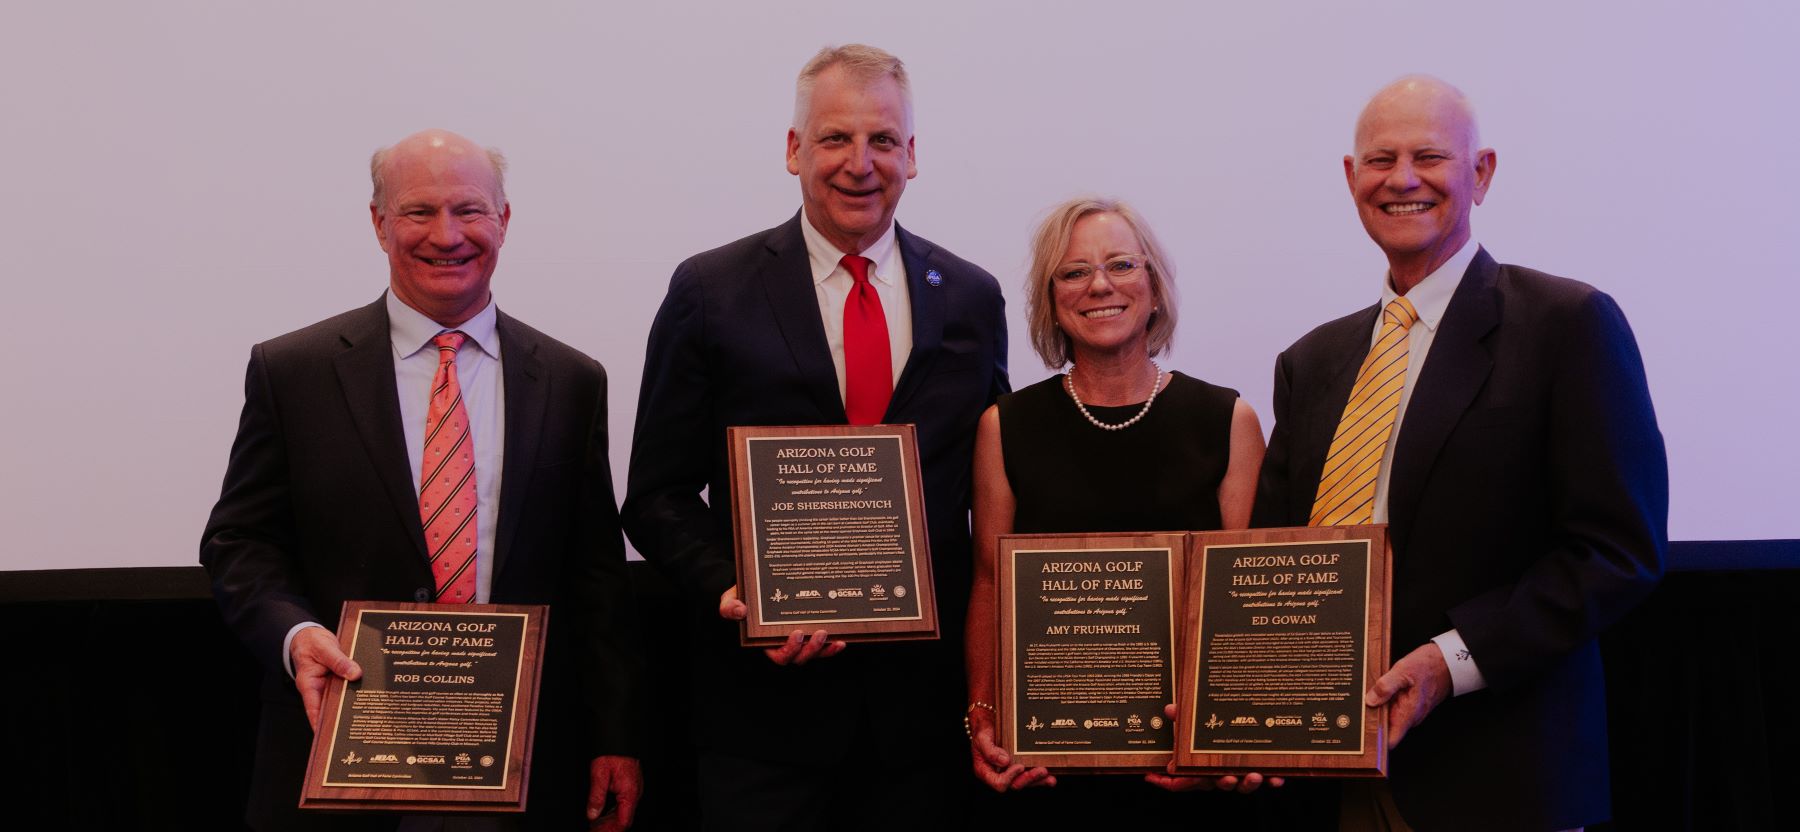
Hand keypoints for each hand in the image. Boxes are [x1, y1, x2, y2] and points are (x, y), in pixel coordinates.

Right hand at [290, 626, 360, 730]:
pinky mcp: (340, 680)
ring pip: (342, 699)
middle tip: (357, 730)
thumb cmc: (311, 642)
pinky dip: (357, 690)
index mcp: (309, 684)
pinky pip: (348, 687)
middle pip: (330, 707)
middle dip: (342, 719)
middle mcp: (319, 689)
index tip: (329, 737)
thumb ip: (338, 661)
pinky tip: (371, 695)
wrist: (312, 635)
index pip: (313, 709)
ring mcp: (330, 686)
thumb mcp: (324, 648)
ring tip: (369, 717)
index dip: (320, 723)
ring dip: (353, 704)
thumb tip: (355, 674)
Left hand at [585, 755, 641, 830]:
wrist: (620, 740)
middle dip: (609, 828)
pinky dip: (612, 813)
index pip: (623, 821)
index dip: (611, 830)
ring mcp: (634, 790)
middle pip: (624, 819)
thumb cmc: (612, 753)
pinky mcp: (631, 787)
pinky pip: (623, 805)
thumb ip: (596, 796)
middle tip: (594, 830)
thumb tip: (592, 814)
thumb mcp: (599, 774)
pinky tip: (601, 815)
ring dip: (609, 822)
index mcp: (630, 793)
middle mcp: (635, 793)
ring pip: (623, 813)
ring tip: (595, 826)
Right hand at [719, 585, 845, 664]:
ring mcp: (799, 641)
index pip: (779, 656)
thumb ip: (729, 606)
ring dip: (825, 649)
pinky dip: (832, 646)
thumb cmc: (742, 597)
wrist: (754, 589)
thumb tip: (739, 610)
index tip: (797, 634)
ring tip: (834, 638)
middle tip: (820, 633)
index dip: (790, 650)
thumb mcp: (730, 599)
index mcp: (766, 642)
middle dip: (812, 650)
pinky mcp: (810, 634)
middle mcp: (784, 645)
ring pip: (814, 654)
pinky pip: (823, 646)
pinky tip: (841, 639)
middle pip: (800, 657)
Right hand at [965, 705, 1053, 791]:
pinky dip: (1041, 778)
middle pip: (1015, 784)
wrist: (989, 725)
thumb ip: (990, 751)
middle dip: (1029, 778)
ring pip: (1025, 782)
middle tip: (1041, 770)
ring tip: (1050, 777)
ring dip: (1038, 781)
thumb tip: (1004, 762)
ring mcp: (1010, 773)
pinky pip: (1030, 776)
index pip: (999, 783)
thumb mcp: (982, 739)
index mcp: (987, 772)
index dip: (1010, 777)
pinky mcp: (1020, 769)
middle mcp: (999, 775)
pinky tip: (1051, 777)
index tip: (1020, 766)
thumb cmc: (983, 733)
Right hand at [1144, 704, 1282, 792]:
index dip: (1166, 780)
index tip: (1154, 776)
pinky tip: (1277, 779)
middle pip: (1216, 783)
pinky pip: (1265, 781)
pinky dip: (1272, 781)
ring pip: (1241, 785)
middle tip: (1228, 777)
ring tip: (1254, 775)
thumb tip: (1170, 708)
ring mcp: (1238, 774)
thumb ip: (1184, 718)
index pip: (1180, 778)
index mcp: (1199, 765)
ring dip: (1248, 784)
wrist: (1245, 724)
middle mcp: (1217, 773)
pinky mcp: (1258, 772)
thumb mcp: (1196, 723)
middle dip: (1223, 782)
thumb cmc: (1211, 728)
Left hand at [1365, 642, 1452, 749]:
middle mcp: (1410, 718)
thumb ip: (1386, 686)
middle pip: (1386, 729)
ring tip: (1369, 696)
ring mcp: (1410, 712)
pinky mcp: (1410, 706)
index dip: (1376, 742)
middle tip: (1360, 708)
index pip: (1391, 741)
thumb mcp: (1402, 671)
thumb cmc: (1427, 666)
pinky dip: (1385, 702)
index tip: (1363, 734)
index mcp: (1408, 714)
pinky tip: (1379, 691)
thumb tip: (1370, 700)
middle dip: (1372, 721)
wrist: (1446, 662)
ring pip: (1389, 718)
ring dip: (1378, 709)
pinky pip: (1394, 709)